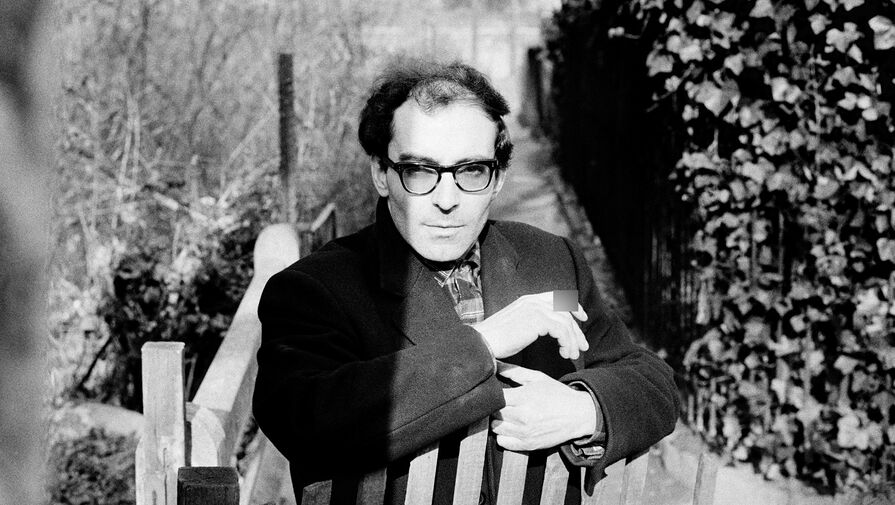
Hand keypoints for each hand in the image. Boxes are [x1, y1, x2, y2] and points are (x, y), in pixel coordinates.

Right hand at [470, 291, 587, 359]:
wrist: (482, 343)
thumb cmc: (496, 341)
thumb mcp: (517, 326)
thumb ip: (532, 322)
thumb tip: (547, 329)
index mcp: (527, 300)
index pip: (556, 297)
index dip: (573, 306)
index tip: (582, 318)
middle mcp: (532, 300)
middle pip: (565, 310)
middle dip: (577, 329)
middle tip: (583, 346)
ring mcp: (535, 308)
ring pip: (566, 322)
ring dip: (572, 340)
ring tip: (572, 354)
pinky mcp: (537, 319)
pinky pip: (562, 330)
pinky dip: (567, 343)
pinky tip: (563, 353)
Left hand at [491, 364, 596, 451]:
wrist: (578, 414)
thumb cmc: (557, 394)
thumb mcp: (538, 378)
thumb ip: (514, 371)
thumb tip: (494, 362)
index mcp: (524, 397)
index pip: (495, 397)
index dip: (493, 394)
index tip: (497, 392)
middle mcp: (523, 416)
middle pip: (494, 412)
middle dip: (496, 407)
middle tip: (504, 404)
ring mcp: (525, 432)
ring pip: (495, 428)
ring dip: (498, 421)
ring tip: (508, 416)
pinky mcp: (528, 445)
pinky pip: (502, 442)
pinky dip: (503, 436)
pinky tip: (511, 428)